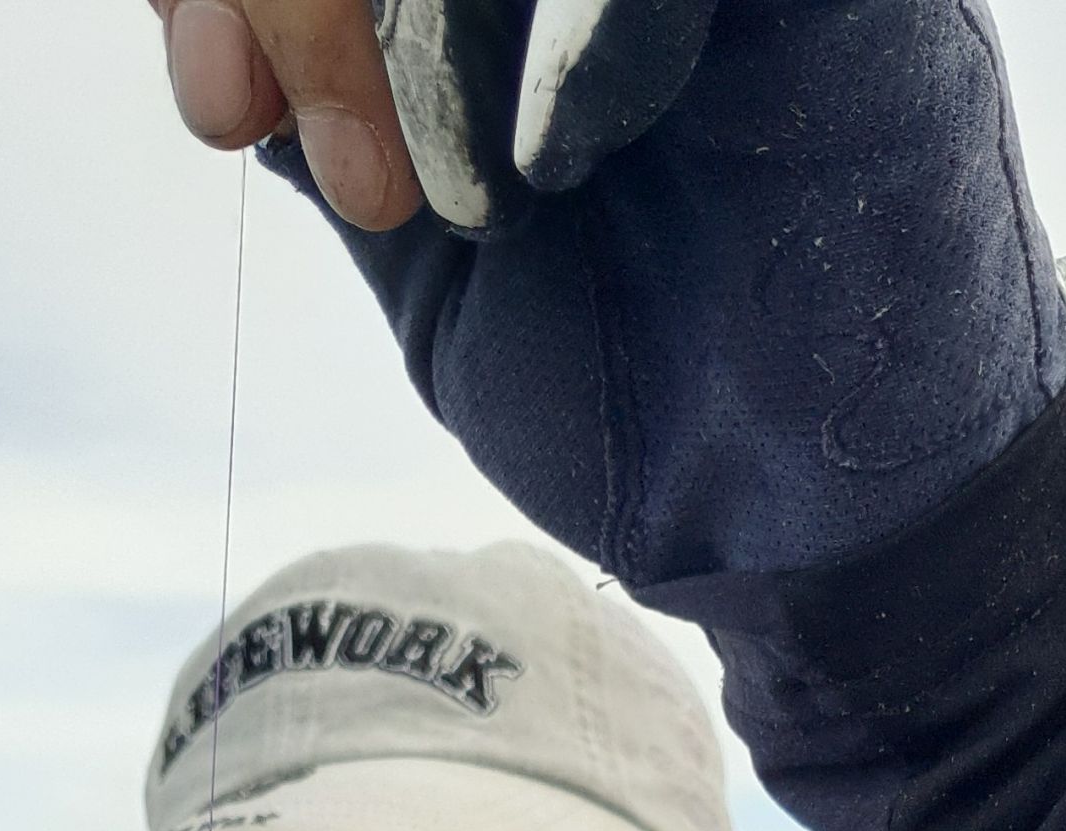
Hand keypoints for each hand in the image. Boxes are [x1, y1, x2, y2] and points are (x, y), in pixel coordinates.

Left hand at [148, 0, 1065, 595]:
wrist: (825, 542)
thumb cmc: (648, 425)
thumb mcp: (442, 277)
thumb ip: (346, 149)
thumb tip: (230, 63)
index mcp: (534, 8)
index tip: (216, 105)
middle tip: (249, 105)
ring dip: (424, 13)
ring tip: (429, 177)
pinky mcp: (849, 9)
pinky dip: (598, 30)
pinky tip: (555, 159)